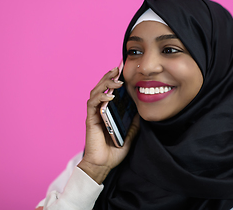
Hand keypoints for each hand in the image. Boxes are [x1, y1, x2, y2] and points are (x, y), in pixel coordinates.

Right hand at [78, 67, 139, 183]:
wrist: (104, 164)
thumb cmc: (114, 150)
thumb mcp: (130, 135)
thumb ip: (134, 124)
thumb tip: (141, 112)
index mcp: (108, 111)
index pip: (109, 91)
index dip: (114, 80)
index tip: (122, 71)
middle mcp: (99, 110)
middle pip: (101, 88)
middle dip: (108, 77)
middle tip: (117, 68)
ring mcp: (94, 114)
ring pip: (96, 92)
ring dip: (105, 84)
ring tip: (116, 79)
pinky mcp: (91, 119)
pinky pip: (93, 104)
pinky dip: (100, 97)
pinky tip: (110, 95)